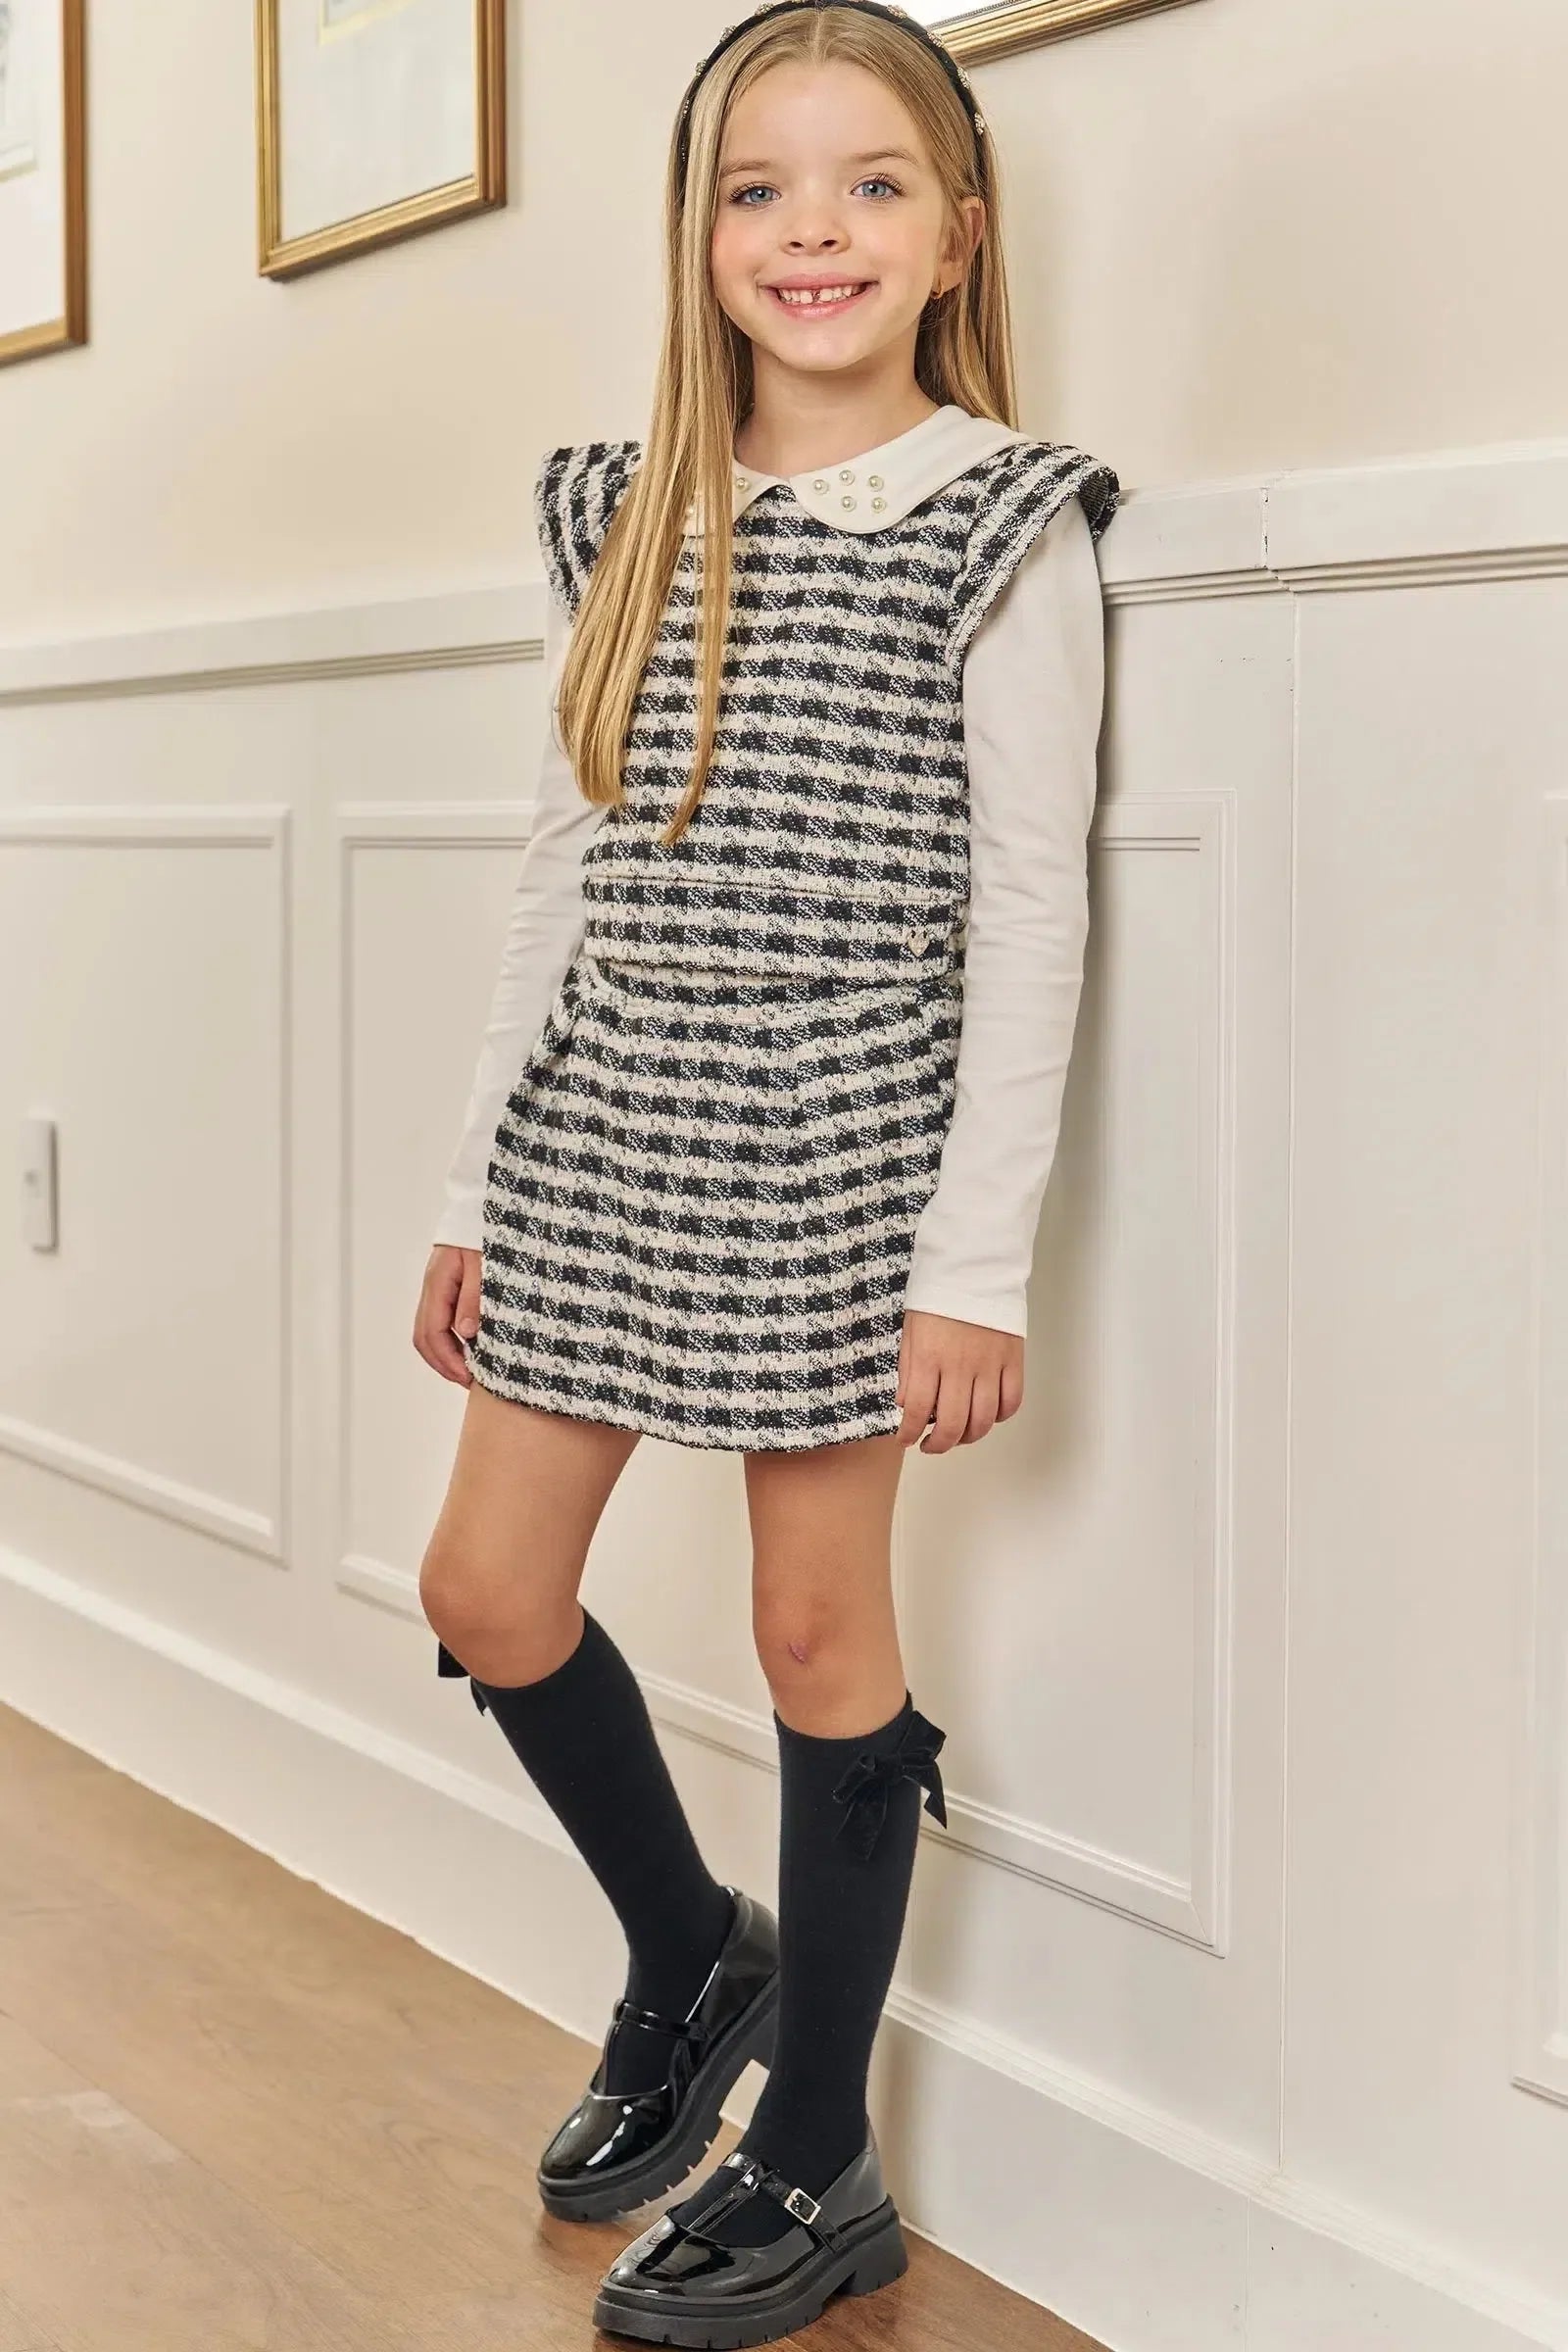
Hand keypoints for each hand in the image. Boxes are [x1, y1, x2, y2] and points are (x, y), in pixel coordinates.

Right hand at [413, 1243, 481, 1384]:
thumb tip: (466, 1334)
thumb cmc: (486, 1231)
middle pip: (424, 1337)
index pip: (433, 1332)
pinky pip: (439, 1320)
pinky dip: (450, 1340)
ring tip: (469, 1371)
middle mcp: (432, 1287)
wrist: (480, 1206)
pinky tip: (470, 1348)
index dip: (449, 1360)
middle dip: (444, 1364)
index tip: (469, 1378)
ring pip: (429, 1331)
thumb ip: (475, 1298)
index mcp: (438, 1282)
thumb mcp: (485, 1263)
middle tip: (468, 1382)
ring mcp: (436, 1287)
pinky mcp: (446, 1287)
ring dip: (445, 1355)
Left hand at [895, 1308, 1024, 1451]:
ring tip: (957, 1436)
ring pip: (983, 1420)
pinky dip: (999, 1417)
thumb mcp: (910, 1330)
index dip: (908, 1433)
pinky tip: (986, 1416)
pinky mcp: (1013, 1360)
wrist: (974, 1267)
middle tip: (930, 1446)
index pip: (917, 1410)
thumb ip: (908, 1370)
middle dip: (938, 1444)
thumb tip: (906, 1406)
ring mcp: (989, 1365)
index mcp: (928, 1356)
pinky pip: (1011, 1402)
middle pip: (952, 1424)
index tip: (905, 1440)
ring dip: (968, 1437)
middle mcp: (959, 1365)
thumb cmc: (937, 1295)